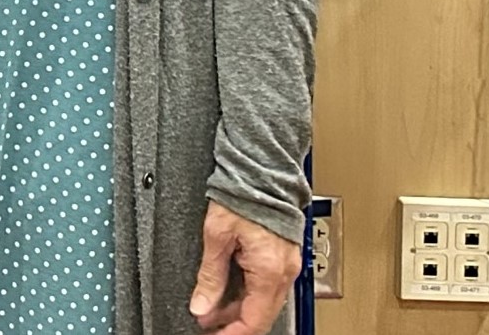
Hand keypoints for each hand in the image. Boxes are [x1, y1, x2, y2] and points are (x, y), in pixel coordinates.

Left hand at [191, 203, 301, 334]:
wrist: (263, 170)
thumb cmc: (244, 193)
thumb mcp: (217, 236)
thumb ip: (209, 276)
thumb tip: (201, 305)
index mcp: (269, 271)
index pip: (253, 321)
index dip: (232, 334)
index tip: (212, 334)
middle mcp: (284, 272)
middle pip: (261, 315)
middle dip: (233, 323)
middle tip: (207, 321)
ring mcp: (287, 265)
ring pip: (265, 302)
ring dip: (240, 308)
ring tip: (211, 306)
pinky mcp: (284, 256)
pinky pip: (269, 285)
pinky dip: (250, 293)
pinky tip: (229, 290)